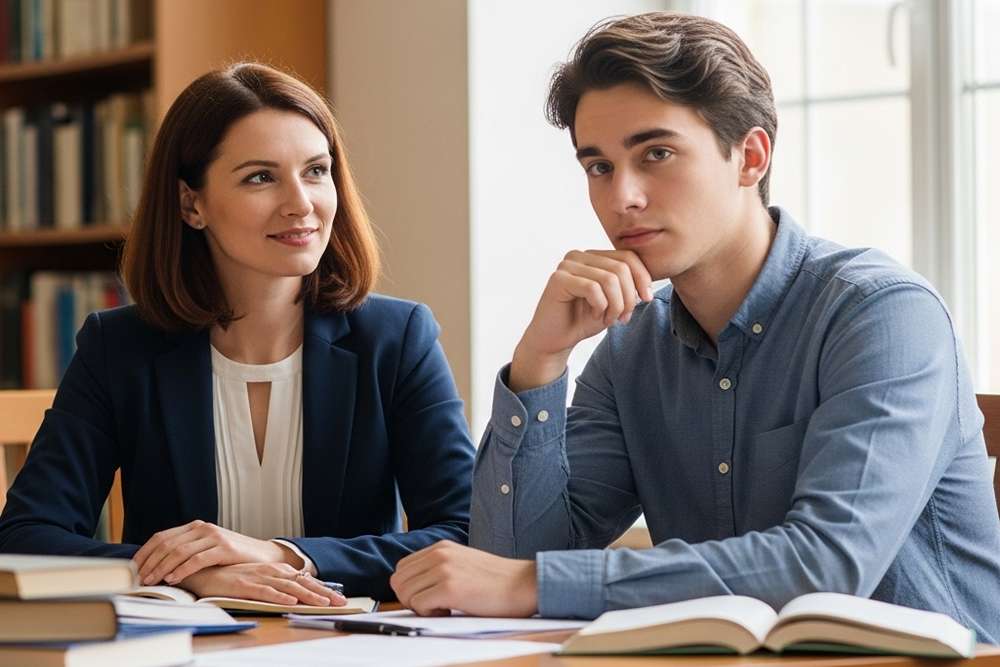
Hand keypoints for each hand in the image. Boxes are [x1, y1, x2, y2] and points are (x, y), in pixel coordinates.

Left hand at [134, 520, 293, 584]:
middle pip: (167, 543)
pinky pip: (198, 559)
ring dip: (162, 567)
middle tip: (139, 579)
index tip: (133, 569)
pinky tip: (173, 578)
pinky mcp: (224, 548)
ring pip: (179, 551)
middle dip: (150, 562)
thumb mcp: (207, 549)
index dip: (145, 553)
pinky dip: (182, 569)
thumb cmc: (232, 556)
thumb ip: (187, 551)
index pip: (161, 537)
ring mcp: (214, 536)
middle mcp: (202, 528)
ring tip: (152, 581)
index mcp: (195, 526)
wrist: (263, 555)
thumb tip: (156, 567)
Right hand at [179, 563, 346, 606]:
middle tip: (341, 603)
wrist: (205, 570)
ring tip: (324, 604)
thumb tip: (298, 595)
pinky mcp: (244, 585)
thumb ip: (278, 586)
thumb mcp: (259, 580)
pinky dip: (279, 597)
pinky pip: (265, 592)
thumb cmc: (232, 577)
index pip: (306, 581)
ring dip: (308, 596)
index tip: (341, 599)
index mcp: (277, 571)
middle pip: (303, 584)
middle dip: (324, 594)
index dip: (324, 590)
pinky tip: (291, 603)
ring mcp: (259, 578)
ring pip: (288, 588)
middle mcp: (272, 572)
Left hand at [390, 541, 537, 616]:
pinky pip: (418, 605)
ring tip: (443, 607)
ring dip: (419, 607)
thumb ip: (438, 568)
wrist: (524, 583)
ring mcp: (443, 569)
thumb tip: (413, 588)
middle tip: (433, 605)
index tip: (427, 597)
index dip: (410, 588)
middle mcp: (439, 554)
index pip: (402, 568)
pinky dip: (428, 614)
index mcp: (441, 547)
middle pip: (398, 581)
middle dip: (410, 599)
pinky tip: (449, 610)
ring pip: (405, 593)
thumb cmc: (497, 580)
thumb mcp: (463, 563)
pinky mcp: (449, 588)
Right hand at [511, 250, 652, 391]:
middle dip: (628, 297)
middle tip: (623, 318)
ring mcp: (567, 265)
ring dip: (615, 305)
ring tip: (609, 319)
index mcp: (593, 257)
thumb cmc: (582, 320)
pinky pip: (592, 289)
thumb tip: (647, 286)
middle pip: (621, 268)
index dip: (643, 277)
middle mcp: (579, 256)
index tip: (647, 299)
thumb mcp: (613, 302)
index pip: (628, 256)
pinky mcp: (558, 279)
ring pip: (609, 279)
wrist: (555, 340)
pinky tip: (595, 316)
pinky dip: (600, 307)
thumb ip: (628, 288)